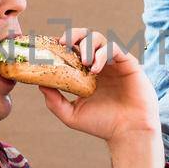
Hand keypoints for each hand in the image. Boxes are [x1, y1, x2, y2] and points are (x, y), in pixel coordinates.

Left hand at [38, 28, 159, 146]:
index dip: (62, 44)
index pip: (72, 49)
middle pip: (85, 37)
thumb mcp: (72, 115)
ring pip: (99, 38)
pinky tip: (95, 69)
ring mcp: (114, 63)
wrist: (128, 132)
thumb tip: (40, 85)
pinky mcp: (128, 63)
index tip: (51, 46)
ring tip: (83, 61)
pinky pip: (114, 48)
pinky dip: (102, 54)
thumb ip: (55, 101)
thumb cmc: (102, 125)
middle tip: (64, 43)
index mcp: (86, 73)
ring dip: (87, 45)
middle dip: (73, 35)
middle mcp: (99, 64)